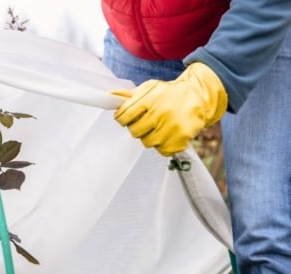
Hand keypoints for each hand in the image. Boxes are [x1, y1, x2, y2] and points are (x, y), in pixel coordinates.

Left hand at [112, 62, 227, 155]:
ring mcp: (172, 127)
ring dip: (150, 136)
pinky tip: (168, 134)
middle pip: (134, 131)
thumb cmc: (169, 94)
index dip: (122, 118)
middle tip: (146, 121)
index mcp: (151, 98)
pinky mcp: (181, 139)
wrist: (198, 96)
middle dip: (137, 127)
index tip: (126, 118)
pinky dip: (163, 145)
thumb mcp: (150, 88)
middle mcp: (161, 112)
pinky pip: (162, 150)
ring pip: (147, 142)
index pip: (124, 115)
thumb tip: (110, 95)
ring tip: (159, 127)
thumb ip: (129, 95)